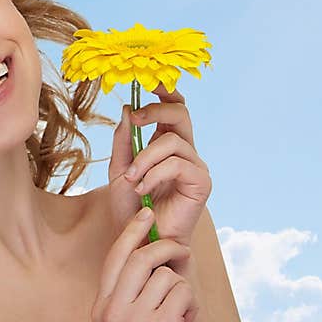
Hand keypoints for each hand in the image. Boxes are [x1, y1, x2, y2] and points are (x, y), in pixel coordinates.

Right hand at [92, 207, 199, 321]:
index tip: (146, 216)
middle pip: (140, 258)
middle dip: (165, 247)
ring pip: (167, 277)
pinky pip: (183, 293)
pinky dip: (191, 306)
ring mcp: (135, 318)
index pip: (114, 258)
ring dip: (181, 290)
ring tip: (179, 314)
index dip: (131, 232)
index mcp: (101, 308)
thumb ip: (132, 292)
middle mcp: (113, 310)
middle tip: (182, 249)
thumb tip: (151, 251)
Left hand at [107, 84, 211, 249]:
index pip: (174, 108)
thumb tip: (127, 108)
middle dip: (156, 109)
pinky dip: (154, 174)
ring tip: (131, 179)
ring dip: (144, 158)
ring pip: (171, 141)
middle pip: (181, 112)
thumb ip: (124, 140)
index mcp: (166, 144)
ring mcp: (195, 166)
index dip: (166, 91)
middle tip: (135, 118)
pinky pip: (177, 164)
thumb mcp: (119, 169)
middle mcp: (185, 151)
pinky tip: (143, 189)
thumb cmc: (131, 208)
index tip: (149, 81)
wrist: (140, 240)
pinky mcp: (202, 183)